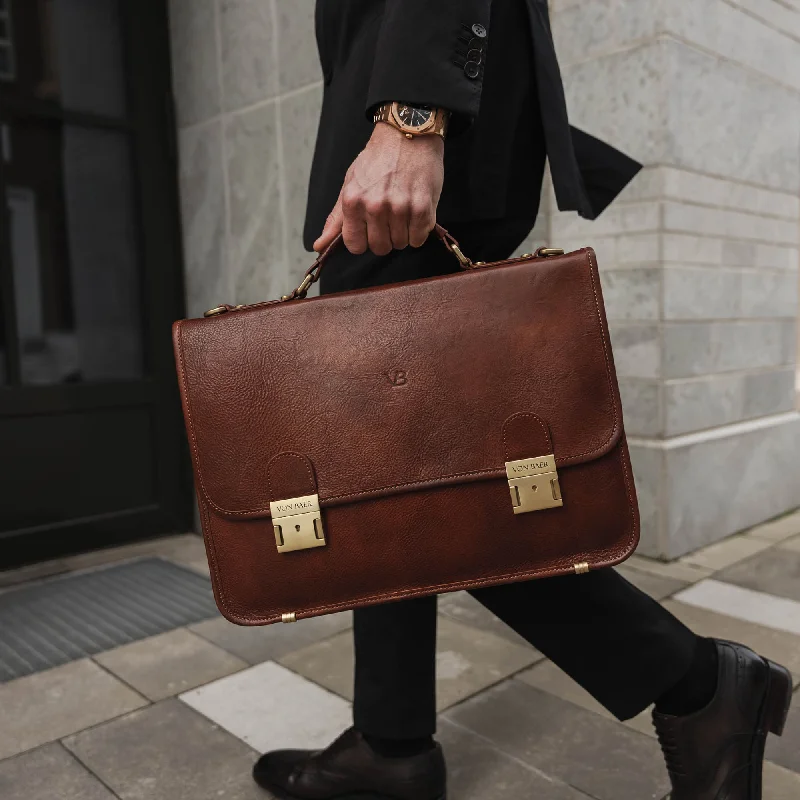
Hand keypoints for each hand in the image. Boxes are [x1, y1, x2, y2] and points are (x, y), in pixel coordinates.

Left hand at [313, 123, 443, 255]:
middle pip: (380, 248)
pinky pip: (419, 238)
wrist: (407, 134)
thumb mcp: (350, 184)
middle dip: (385, 237)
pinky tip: (415, 211)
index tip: (369, 228)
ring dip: (403, 233)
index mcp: (353, 201)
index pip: (355, 246)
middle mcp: (375, 206)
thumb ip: (336, 219)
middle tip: (389, 217)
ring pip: (401, 244)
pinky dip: (419, 230)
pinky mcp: (422, 208)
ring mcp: (400, 208)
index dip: (364, 240)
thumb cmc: (378, 160)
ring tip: (403, 210)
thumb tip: (319, 246)